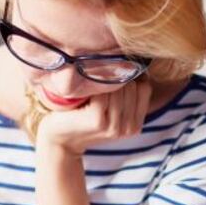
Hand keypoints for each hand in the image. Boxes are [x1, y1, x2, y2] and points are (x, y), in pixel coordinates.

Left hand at [35, 77, 151, 155]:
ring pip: (119, 89)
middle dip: (115, 81)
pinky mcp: (97, 121)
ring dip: (103, 84)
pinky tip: (84, 95)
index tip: (111, 82)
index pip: (145, 88)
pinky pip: (103, 93)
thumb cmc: (85, 116)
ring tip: (91, 91)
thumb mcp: (111, 109)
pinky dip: (93, 89)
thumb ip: (128, 95)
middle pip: (132, 87)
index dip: (129, 79)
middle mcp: (128, 128)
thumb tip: (139, 65)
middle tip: (97, 87)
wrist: (60, 139)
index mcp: (136, 126)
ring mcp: (114, 126)